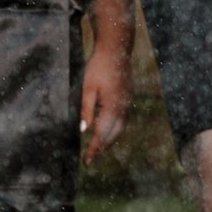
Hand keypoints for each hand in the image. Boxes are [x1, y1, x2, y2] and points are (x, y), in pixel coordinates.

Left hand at [79, 25, 133, 160]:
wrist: (116, 50)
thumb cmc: (98, 66)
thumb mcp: (87, 87)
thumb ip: (86, 109)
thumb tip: (83, 130)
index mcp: (112, 106)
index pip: (102, 134)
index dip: (94, 149)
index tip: (86, 161)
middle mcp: (123, 108)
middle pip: (113, 135)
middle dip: (102, 148)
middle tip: (90, 159)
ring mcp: (128, 103)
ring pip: (120, 129)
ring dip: (109, 140)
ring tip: (98, 149)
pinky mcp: (128, 98)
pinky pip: (123, 120)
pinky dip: (115, 130)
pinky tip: (108, 131)